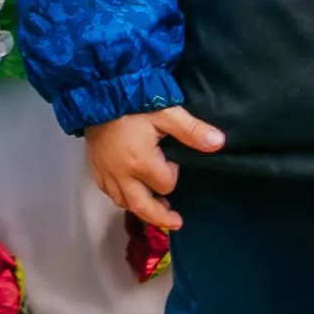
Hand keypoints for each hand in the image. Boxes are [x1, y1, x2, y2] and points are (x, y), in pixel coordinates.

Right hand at [85, 103, 219, 236]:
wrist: (96, 92)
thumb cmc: (133, 102)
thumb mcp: (167, 112)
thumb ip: (192, 131)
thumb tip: (219, 143)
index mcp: (141, 163)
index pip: (165, 184)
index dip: (172, 174)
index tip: (172, 157)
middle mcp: (121, 175)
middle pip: (142, 207)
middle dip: (160, 216)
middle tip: (176, 222)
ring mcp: (106, 173)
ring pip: (123, 202)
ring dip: (139, 207)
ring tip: (155, 206)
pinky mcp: (94, 167)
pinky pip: (108, 192)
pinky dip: (120, 196)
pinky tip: (128, 192)